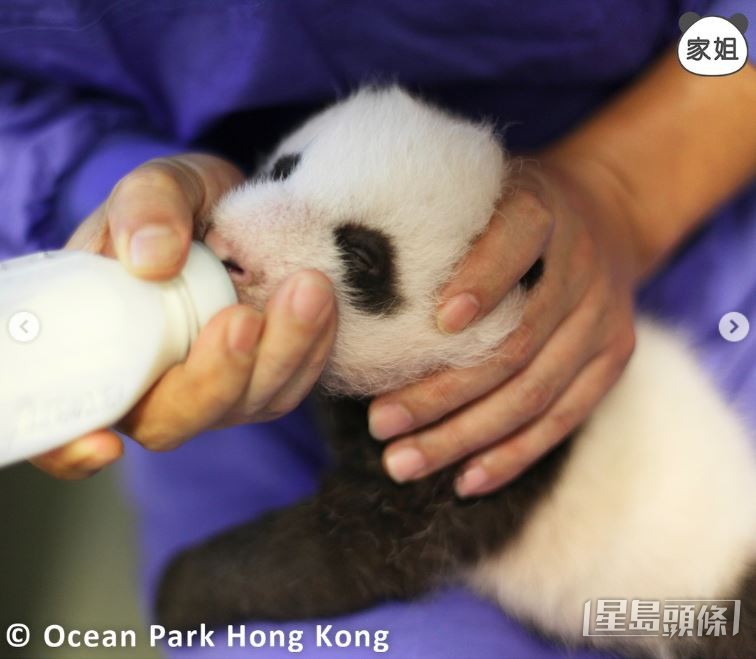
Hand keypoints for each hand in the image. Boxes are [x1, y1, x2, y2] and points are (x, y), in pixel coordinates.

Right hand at [32, 154, 336, 478]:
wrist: (228, 211)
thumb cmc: (175, 207)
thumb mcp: (155, 186)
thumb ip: (144, 206)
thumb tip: (152, 258)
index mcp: (100, 351)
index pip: (68, 424)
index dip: (71, 450)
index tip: (102, 445)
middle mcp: (155, 385)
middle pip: (177, 419)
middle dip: (219, 375)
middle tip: (245, 316)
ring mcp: (214, 390)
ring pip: (247, 405)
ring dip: (284, 354)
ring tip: (310, 288)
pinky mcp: (262, 380)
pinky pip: (290, 384)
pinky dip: (312, 348)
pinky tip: (324, 302)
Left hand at [369, 153, 639, 496]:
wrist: (605, 214)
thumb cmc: (509, 211)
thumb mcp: (481, 193)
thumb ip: (437, 227)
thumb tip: (347, 279)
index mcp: (543, 212)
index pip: (516, 244)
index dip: (482, 282)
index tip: (437, 324)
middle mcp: (582, 267)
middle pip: (516, 344)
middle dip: (444, 392)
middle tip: (380, 423)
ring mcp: (604, 318)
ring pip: (534, 393)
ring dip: (466, 436)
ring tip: (404, 462)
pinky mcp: (613, 357)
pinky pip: (564, 419)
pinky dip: (513, 454)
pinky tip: (467, 480)